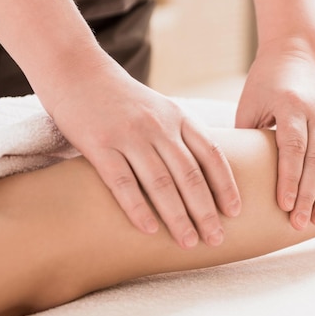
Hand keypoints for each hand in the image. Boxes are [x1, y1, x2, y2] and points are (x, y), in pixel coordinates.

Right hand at [50, 62, 240, 248]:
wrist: (78, 72)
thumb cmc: (126, 100)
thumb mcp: (163, 110)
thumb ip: (183, 136)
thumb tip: (208, 174)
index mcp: (180, 117)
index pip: (212, 155)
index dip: (226, 185)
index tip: (235, 212)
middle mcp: (159, 126)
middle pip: (190, 175)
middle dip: (206, 211)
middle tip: (216, 239)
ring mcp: (129, 135)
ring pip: (161, 183)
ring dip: (178, 216)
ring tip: (188, 243)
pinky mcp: (99, 144)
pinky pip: (122, 182)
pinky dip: (138, 208)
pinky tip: (149, 230)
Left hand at [235, 48, 314, 229]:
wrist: (294, 53)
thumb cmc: (264, 83)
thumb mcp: (249, 104)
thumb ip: (247, 138)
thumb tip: (234, 177)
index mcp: (290, 104)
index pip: (292, 147)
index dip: (290, 178)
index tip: (285, 206)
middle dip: (309, 194)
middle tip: (300, 223)